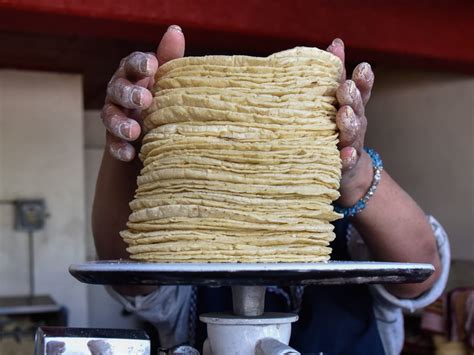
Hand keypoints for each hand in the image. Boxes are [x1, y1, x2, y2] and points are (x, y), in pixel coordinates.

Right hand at [101, 25, 184, 161]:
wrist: (151, 131)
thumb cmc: (161, 97)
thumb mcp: (167, 80)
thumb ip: (169, 59)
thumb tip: (175, 30)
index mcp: (133, 74)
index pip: (132, 64)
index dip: (140, 64)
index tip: (152, 66)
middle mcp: (119, 91)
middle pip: (118, 89)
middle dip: (130, 93)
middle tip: (145, 99)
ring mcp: (114, 114)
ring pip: (110, 116)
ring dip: (120, 123)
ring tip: (134, 132)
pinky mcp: (113, 137)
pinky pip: (111, 143)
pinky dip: (119, 148)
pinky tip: (129, 154)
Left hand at [326, 39, 375, 206]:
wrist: (348, 172)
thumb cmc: (338, 131)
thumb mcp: (338, 103)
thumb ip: (336, 76)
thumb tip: (336, 43)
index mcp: (352, 109)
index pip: (360, 92)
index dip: (363, 80)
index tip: (361, 67)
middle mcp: (354, 125)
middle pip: (356, 110)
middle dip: (352, 98)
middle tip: (346, 87)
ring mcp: (350, 145)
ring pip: (352, 134)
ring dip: (349, 123)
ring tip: (344, 114)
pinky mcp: (344, 165)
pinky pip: (346, 162)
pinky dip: (348, 158)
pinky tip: (347, 154)